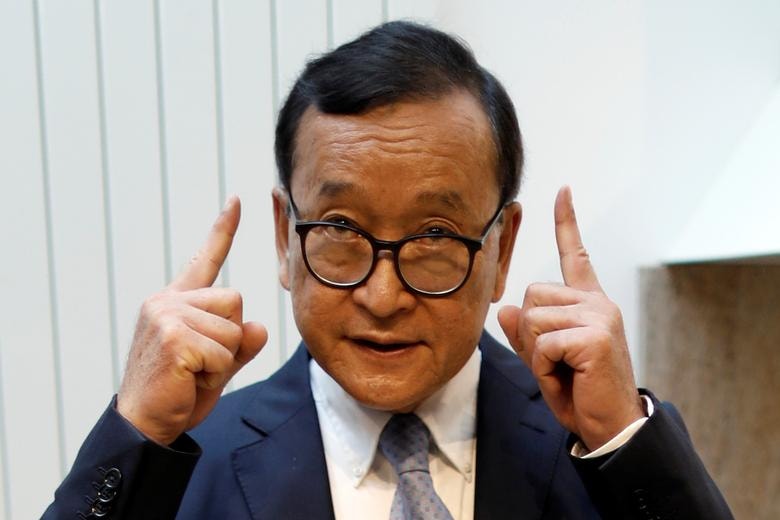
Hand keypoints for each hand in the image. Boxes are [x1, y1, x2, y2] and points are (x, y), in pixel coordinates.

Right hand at [117, 197, 266, 444]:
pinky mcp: (173, 337)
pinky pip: (224, 351)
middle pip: (236, 300)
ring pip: (233, 328)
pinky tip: (189, 381)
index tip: (237, 201)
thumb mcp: (217, 364)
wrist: (144, 425)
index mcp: (177, 301)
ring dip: (222, 360)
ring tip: (192, 374)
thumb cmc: (179, 392)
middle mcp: (168, 301)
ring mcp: (168, 316)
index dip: (223, 230)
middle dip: (229, 338)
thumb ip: (240, 344)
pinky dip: (215, 374)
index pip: (205, 260)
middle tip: (199, 364)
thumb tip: (259, 327)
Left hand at [498, 186, 643, 450]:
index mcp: (588, 303)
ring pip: (532, 319)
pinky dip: (545, 367)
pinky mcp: (595, 335)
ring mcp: (599, 316)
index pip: (575, 255)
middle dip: (529, 334)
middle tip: (556, 362)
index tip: (563, 190)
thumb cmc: (579, 391)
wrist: (610, 426)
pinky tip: (569, 377)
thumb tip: (505, 310)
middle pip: (529, 296)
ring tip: (564, 371)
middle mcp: (596, 302)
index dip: (566, 223)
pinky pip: (543, 342)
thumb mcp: (544, 360)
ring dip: (536, 353)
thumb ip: (525, 334)